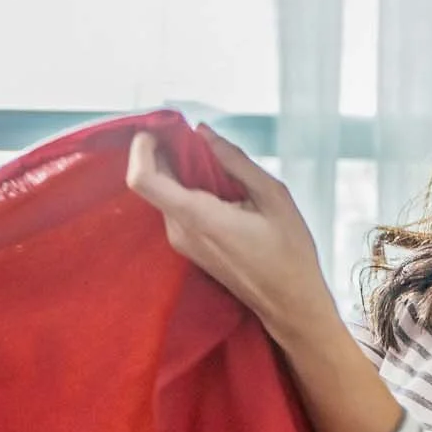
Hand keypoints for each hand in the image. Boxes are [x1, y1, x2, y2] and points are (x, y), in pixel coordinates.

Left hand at [127, 126, 334, 345]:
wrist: (289, 303)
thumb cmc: (289, 252)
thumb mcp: (273, 197)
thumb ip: (235, 162)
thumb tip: (203, 132)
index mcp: (198, 217)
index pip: (143, 180)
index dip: (142, 148)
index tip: (161, 128)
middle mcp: (179, 231)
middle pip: (154, 181)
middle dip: (166, 151)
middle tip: (195, 134)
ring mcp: (180, 241)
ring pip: (165, 192)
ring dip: (180, 169)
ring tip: (214, 159)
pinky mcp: (187, 246)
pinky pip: (176, 206)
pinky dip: (188, 187)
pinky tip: (218, 183)